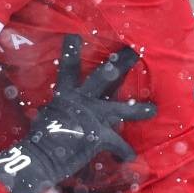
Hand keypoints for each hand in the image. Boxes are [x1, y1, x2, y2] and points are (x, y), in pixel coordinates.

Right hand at [0, 34, 155, 192]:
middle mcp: (82, 100)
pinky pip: (119, 144)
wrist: (42, 157)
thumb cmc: (39, 140)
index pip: (68, 68)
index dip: (70, 51)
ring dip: (139, 110)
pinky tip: (129, 157)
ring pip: (122, 109)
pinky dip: (124, 152)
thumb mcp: (45, 118)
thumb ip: (54, 111)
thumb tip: (50, 111)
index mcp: (65, 95)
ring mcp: (93, 116)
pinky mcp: (100, 135)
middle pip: (105, 76)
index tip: (75, 35)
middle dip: (121, 64)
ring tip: (153, 110)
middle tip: (135, 52)